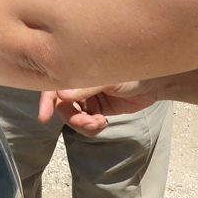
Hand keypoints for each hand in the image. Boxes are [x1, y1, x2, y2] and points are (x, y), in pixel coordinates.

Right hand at [38, 81, 157, 136]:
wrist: (153, 84)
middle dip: (73, 117)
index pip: (54, 86)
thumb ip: (85, 88)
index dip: (46, 101)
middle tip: (90, 122)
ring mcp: (86, 99)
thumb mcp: (108, 80)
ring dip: (83, 125)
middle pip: (62, 106)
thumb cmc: (131, 72)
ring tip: (100, 123)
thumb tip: (60, 95)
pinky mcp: (96, 111)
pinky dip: (91, 128)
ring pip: (73, 118)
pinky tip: (103, 123)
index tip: (44, 117)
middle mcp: (78, 84)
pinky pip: (85, 125)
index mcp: (77, 70)